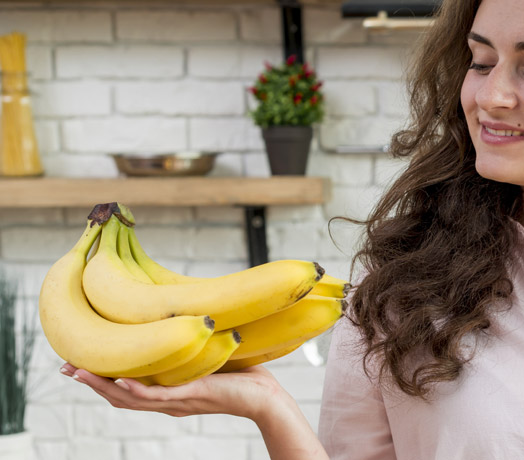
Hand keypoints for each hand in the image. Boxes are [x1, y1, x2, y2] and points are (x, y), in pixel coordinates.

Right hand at [60, 362, 287, 421]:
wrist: (266, 395)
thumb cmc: (240, 374)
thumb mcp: (204, 357)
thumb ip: (187, 344)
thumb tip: (175, 315)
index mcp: (167, 392)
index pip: (124, 386)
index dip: (98, 376)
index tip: (74, 361)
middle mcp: (167, 400)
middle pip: (118, 395)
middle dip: (89, 381)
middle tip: (64, 366)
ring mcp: (177, 401)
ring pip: (129, 398)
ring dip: (101, 385)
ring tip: (77, 371)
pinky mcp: (192, 397)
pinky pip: (157, 396)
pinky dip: (135, 389)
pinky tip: (118, 379)